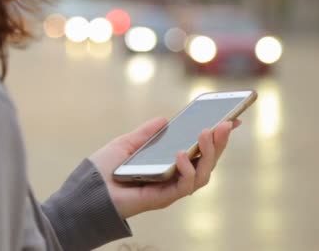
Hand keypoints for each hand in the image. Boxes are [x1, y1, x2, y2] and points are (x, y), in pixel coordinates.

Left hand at [89, 117, 240, 218]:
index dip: (217, 138)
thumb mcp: (126, 143)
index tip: (232, 119)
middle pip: (207, 162)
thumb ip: (146, 133)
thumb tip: (164, 119)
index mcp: (168, 164)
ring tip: (206, 133)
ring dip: (209, 154)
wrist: (86, 190)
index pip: (200, 151)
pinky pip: (184, 186)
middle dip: (219, 143)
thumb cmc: (104, 169)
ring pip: (203, 175)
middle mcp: (174, 177)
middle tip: (224, 124)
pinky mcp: (163, 198)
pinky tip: (182, 154)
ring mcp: (170, 189)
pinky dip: (187, 169)